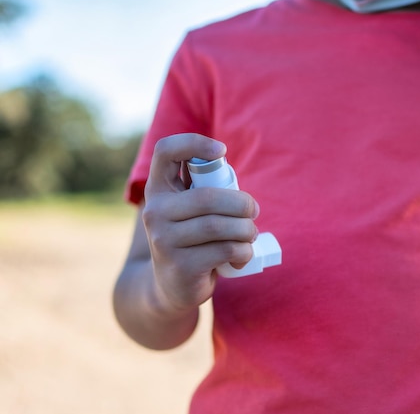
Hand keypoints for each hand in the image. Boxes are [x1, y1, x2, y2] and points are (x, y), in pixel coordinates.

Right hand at [142, 133, 258, 314]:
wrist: (172, 287)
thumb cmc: (192, 239)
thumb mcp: (189, 210)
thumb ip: (203, 189)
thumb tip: (227, 168)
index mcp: (159, 190)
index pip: (166, 151)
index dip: (194, 143)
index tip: (221, 151)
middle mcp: (155, 212)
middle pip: (208, 197)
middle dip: (242, 203)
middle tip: (254, 211)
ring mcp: (164, 240)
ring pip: (219, 226)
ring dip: (246, 230)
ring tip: (250, 234)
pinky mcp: (180, 266)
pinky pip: (225, 251)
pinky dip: (243, 252)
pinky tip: (242, 256)